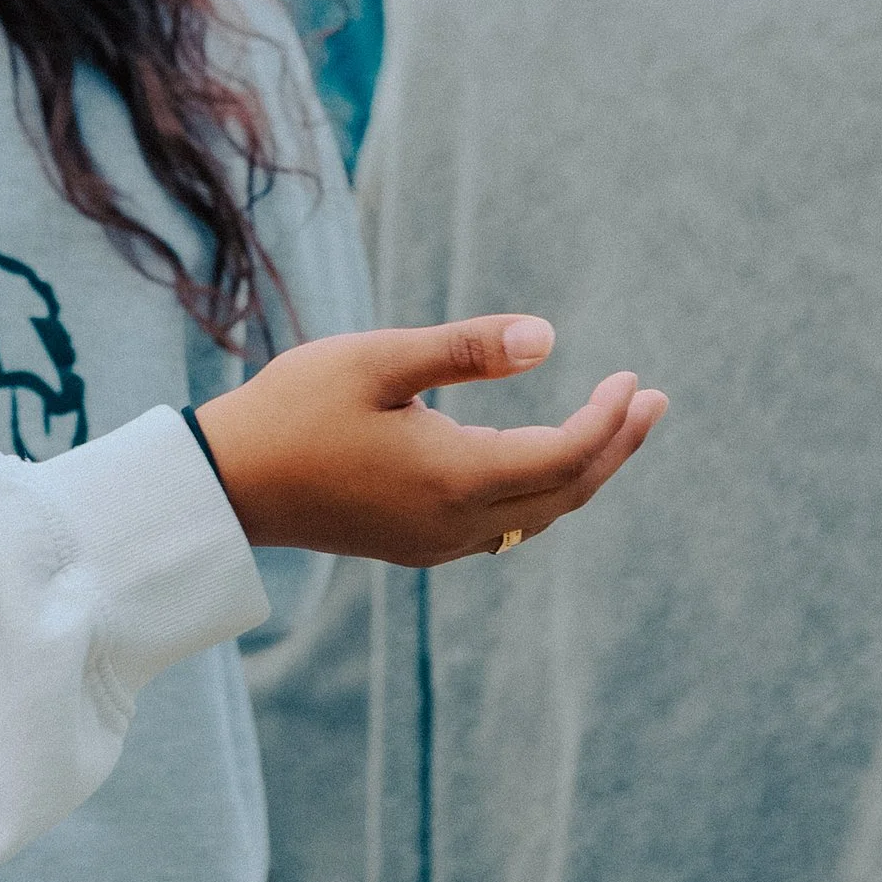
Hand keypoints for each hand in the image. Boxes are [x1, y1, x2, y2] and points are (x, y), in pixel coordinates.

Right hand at [192, 316, 663, 566]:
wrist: (229, 483)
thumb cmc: (295, 409)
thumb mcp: (378, 361)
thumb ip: (465, 349)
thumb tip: (550, 338)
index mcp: (455, 477)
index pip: (565, 455)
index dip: (609, 421)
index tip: (633, 379)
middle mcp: (456, 523)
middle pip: (565, 494)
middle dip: (615, 448)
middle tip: (653, 402)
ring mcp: (436, 542)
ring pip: (537, 516)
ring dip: (580, 472)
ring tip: (612, 426)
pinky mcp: (415, 544)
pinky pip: (502, 525)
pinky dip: (538, 491)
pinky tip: (535, 456)